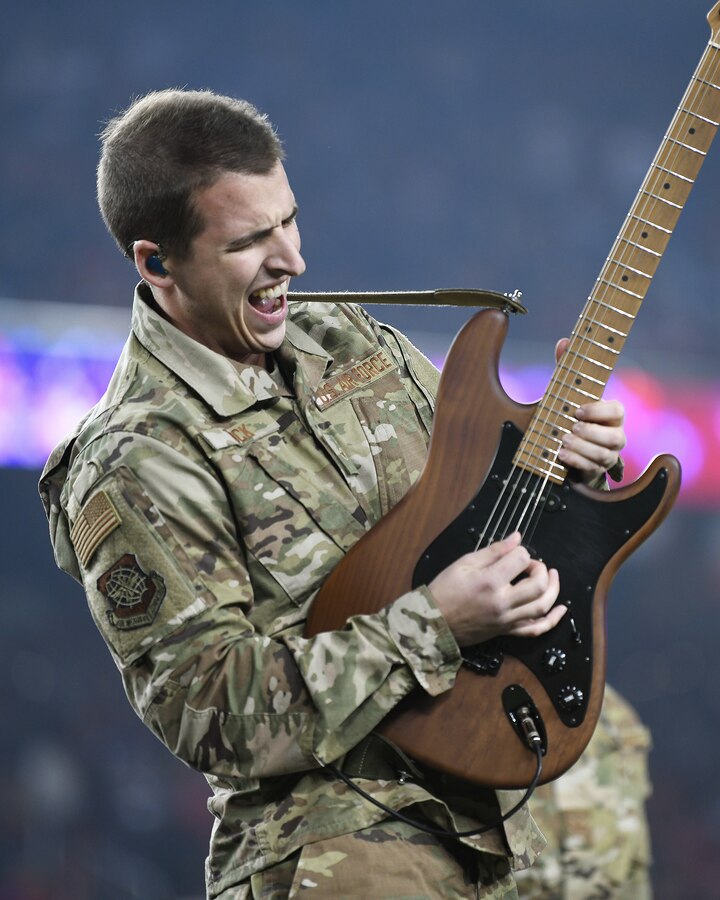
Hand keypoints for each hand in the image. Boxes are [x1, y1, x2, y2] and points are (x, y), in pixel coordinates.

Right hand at [428, 532, 564, 646]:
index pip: (520, 560)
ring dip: (553, 590)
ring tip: (552, 577)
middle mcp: (502, 602)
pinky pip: (535, 629)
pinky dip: (552, 620)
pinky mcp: (507, 631)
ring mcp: (506, 619)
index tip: (514, 552)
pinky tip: (561, 610)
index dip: (521, 552)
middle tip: (532, 565)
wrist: (434, 622)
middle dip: (541, 570)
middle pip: (539, 585)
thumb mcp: (464, 563)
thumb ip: (493, 551)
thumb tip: (516, 538)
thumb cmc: (445, 591)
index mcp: (489, 582)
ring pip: (542, 607)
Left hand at [555, 338, 626, 482]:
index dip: (599, 411)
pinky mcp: (595, 471)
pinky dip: (576, 462)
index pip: (617, 411)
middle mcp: (614, 435)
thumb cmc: (568, 414)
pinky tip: (560, 455)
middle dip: (592, 433)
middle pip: (615, 437)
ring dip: (582, 448)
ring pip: (604, 455)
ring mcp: (606, 455)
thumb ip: (565, 367)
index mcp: (611, 415)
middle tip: (571, 427)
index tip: (578, 410)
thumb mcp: (563, 390)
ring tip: (562, 440)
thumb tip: (563, 341)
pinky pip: (591, 469)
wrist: (563, 447)